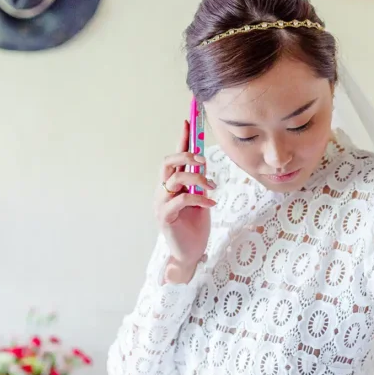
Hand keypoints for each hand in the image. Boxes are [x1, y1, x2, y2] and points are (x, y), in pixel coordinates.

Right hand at [154, 120, 215, 283]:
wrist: (191, 252)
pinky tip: (210, 204)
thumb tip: (203, 164)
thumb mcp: (201, 198)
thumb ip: (199, 182)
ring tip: (211, 186)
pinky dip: (199, 199)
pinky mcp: (165, 216)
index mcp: (172, 184)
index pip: (175, 157)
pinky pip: (181, 199)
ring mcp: (162, 203)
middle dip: (186, 156)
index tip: (188, 122)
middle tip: (203, 160)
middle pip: (168, 162)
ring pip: (175, 179)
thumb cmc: (195, 225)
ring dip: (197, 179)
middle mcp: (163, 190)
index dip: (181, 139)